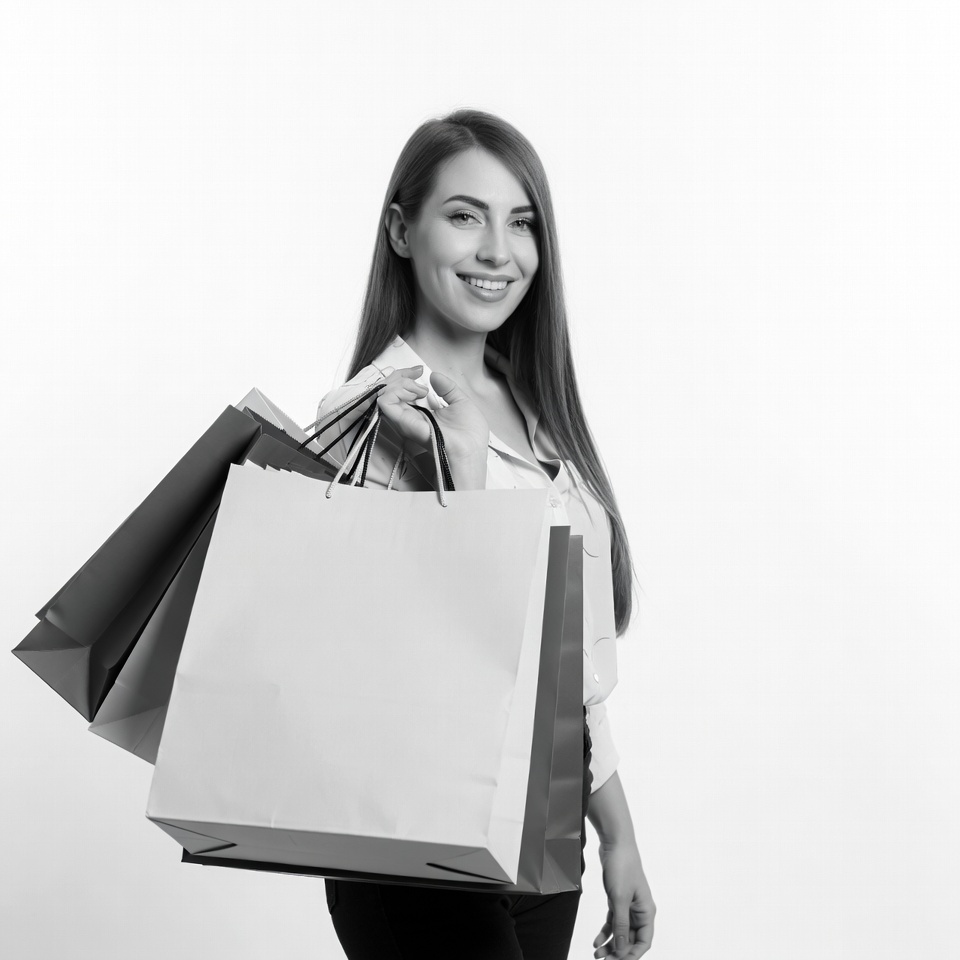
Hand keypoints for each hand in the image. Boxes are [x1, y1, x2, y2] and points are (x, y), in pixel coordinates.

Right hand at [376, 365, 489, 483]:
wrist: (470, 452)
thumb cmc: (470, 435)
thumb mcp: (461, 403)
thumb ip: (447, 389)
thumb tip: (434, 375)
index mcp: (422, 413)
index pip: (402, 392)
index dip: (406, 377)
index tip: (418, 371)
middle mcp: (410, 417)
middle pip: (391, 392)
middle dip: (400, 376)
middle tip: (416, 375)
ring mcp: (405, 421)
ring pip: (385, 395)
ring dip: (398, 383)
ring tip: (418, 388)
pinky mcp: (404, 423)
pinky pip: (386, 403)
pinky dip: (395, 391)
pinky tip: (412, 392)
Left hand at [593, 839, 655, 957]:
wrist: (615, 843)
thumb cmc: (622, 867)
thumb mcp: (620, 898)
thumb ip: (620, 924)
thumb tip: (620, 948)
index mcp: (647, 911)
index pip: (643, 941)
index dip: (632, 954)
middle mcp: (639, 911)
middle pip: (630, 939)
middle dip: (618, 951)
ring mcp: (628, 906)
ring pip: (620, 932)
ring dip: (610, 944)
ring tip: (596, 954)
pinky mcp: (617, 900)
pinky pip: (613, 921)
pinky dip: (605, 931)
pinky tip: (596, 940)